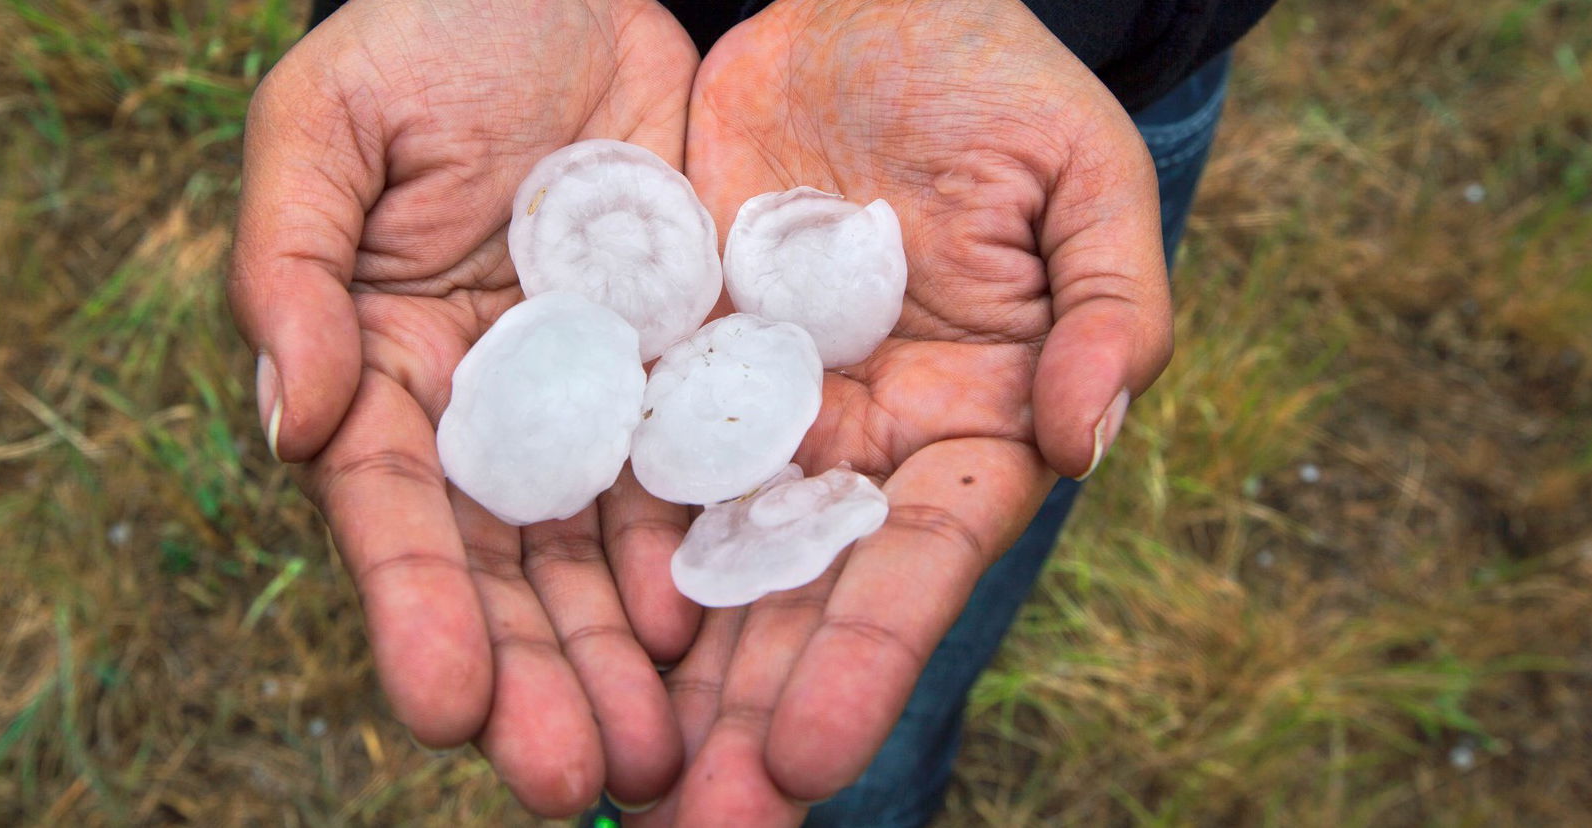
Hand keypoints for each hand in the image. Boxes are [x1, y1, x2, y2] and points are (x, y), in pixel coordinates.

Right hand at [226, 0, 703, 813]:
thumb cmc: (426, 35)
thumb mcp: (326, 124)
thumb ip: (289, 269)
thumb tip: (290, 426)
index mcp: (387, 372)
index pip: (399, 514)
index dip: (420, 610)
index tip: (447, 705)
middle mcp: (496, 413)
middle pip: (513, 569)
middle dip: (540, 677)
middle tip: (578, 780)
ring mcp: (599, 400)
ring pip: (613, 551)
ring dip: (631, 658)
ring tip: (664, 752)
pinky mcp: (689, 370)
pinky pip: (709, 472)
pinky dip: (717, 554)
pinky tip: (734, 630)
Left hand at [635, 0, 1171, 821]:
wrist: (867, 9)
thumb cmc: (998, 81)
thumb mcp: (1082, 174)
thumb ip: (1110, 302)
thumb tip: (1090, 433)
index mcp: (966, 425)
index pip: (914, 563)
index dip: (863, 660)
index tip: (806, 763)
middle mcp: (854, 447)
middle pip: (796, 595)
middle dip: (749, 713)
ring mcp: (754, 411)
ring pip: (697, 555)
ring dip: (656, 670)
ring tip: (600, 773)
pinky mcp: (667, 362)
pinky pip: (620, 460)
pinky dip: (587, 548)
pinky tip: (540, 632)